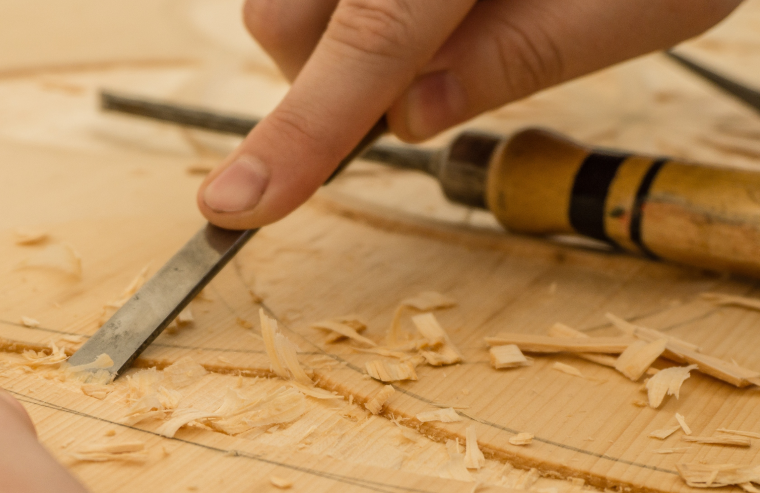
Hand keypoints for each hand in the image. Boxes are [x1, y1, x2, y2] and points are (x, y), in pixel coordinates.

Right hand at [197, 0, 742, 228]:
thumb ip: (525, 57)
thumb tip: (408, 119)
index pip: (369, 40)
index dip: (301, 133)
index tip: (234, 206)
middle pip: (284, 17)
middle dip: (331, 77)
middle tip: (437, 64)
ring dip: (342, 36)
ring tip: (450, 8)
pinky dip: (351, 5)